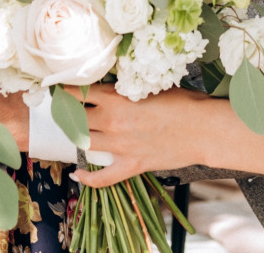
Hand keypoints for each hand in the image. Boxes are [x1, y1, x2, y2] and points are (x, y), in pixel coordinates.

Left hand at [71, 84, 212, 186]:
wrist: (204, 129)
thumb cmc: (184, 102)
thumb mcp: (151, 85)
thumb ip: (127, 87)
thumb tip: (113, 85)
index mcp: (116, 98)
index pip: (78, 93)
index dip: (65, 90)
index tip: (59, 89)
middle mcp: (112, 122)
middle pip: (76, 118)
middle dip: (69, 113)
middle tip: (66, 109)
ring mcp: (120, 147)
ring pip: (84, 143)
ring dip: (78, 137)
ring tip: (75, 132)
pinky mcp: (131, 165)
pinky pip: (102, 177)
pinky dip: (88, 178)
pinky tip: (78, 174)